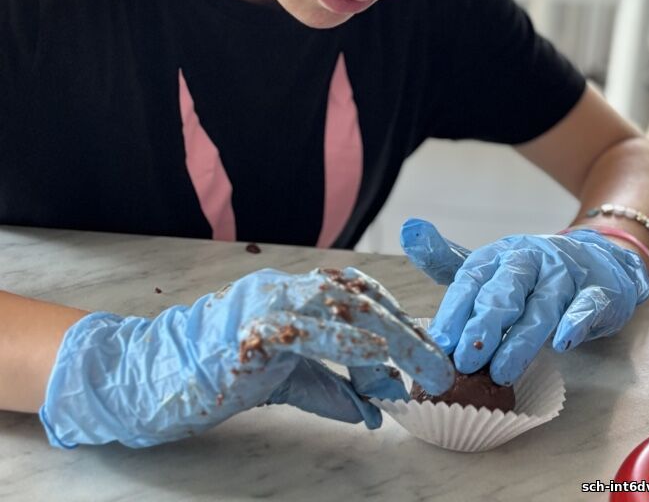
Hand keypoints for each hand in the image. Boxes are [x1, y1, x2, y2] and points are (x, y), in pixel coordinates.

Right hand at [40, 266, 453, 447]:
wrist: (155, 379)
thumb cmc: (219, 373)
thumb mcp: (285, 381)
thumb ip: (329, 390)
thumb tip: (373, 413)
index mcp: (294, 294)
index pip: (358, 295)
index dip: (398, 320)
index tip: (429, 353)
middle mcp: (285, 288)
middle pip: (358, 295)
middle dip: (405, 330)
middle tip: (439, 367)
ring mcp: (266, 303)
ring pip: (340, 304)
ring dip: (388, 335)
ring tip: (420, 368)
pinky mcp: (249, 329)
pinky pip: (305, 329)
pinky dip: (344, 338)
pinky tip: (374, 353)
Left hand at [400, 219, 648, 385]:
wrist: (598, 259)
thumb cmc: (530, 274)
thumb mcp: (489, 265)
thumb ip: (448, 259)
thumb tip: (408, 231)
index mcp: (498, 255)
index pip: (471, 279)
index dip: (454, 311)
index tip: (438, 343)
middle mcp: (529, 260)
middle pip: (504, 291)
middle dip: (483, 325)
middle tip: (465, 361)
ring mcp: (565, 275)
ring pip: (542, 306)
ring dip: (521, 339)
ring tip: (502, 371)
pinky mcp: (599, 292)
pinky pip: (588, 306)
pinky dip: (576, 323)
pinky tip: (563, 344)